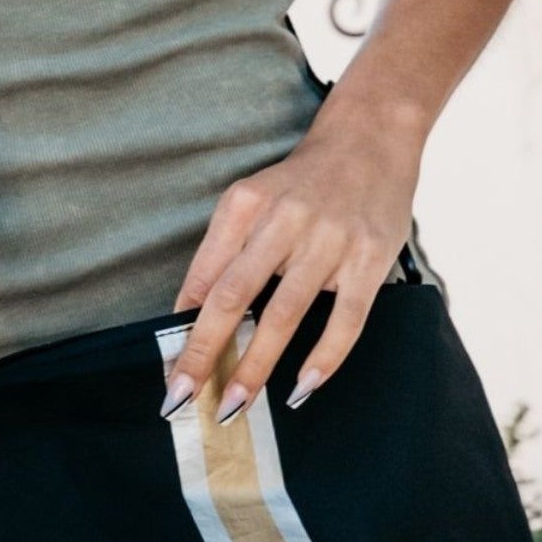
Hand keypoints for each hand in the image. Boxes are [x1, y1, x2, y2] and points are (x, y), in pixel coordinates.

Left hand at [163, 114, 417, 422]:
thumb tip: (190, 313)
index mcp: (245, 204)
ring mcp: (329, 239)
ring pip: (285, 313)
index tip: (171, 374)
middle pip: (234, 296)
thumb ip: (222, 250)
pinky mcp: (369, 258)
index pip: (205, 276)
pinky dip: (324, 357)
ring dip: (256, 365)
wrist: (370, 137)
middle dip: (205, 352)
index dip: (184, 329)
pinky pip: (346, 318)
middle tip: (183, 398)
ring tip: (235, 405)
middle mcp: (283, 218)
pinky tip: (303, 388)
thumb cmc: (302, 181)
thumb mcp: (251, 200)